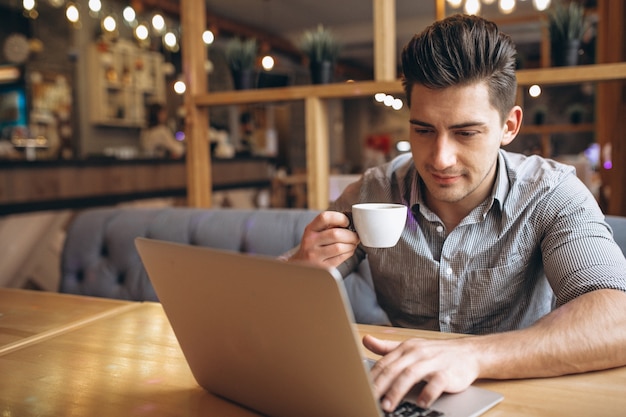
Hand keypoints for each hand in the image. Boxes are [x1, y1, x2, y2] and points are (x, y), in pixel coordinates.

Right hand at [289, 211, 358, 268]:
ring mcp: (315, 256)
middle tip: (355, 236)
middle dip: (351, 235)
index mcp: (310, 229)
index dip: (340, 218)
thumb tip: (352, 222)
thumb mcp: (316, 231)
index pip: (325, 218)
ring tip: (352, 244)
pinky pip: (340, 258)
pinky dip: (349, 253)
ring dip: (351, 245)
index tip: (347, 222)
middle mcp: (310, 242)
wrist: (301, 264)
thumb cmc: (314, 244)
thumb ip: (330, 225)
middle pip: (335, 234)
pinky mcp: (323, 267)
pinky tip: (348, 251)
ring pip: (339, 247)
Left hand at [363, 335, 479, 411]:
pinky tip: (420, 404)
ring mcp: (432, 362)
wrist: (469, 353)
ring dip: (397, 391)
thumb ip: (387, 347)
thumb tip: (365, 340)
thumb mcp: (411, 347)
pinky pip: (436, 383)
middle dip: (380, 386)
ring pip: (410, 375)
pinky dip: (427, 394)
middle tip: (370, 399)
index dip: (371, 377)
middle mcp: (417, 353)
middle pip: (394, 369)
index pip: (384, 363)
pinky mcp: (447, 373)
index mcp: (406, 348)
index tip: (360, 390)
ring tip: (388, 405)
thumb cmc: (436, 352)